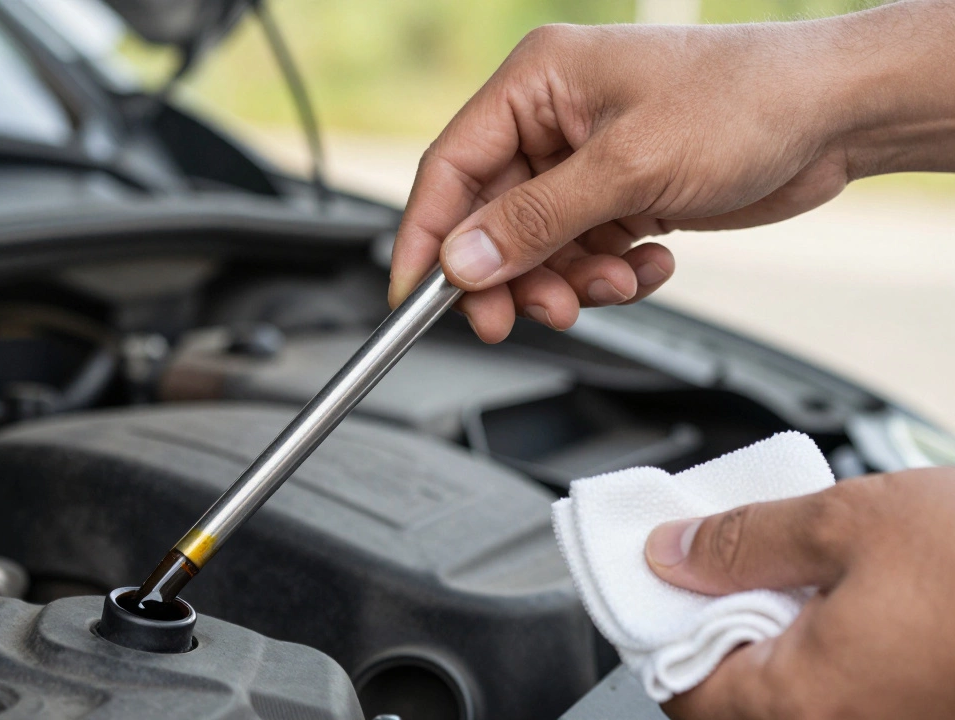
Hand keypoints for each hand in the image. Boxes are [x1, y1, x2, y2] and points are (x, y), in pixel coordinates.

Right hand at [389, 2, 954, 341]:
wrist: (838, 116)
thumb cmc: (746, 101)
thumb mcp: (626, 167)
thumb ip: (535, 221)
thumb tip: (462, 262)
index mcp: (536, 82)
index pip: (450, 168)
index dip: (426, 237)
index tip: (412, 297)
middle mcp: (553, 119)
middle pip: (491, 218)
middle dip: (513, 274)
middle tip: (528, 316)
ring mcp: (588, 159)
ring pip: (539, 247)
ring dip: (569, 281)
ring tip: (612, 284)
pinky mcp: (622, 193)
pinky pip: (585, 253)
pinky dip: (610, 273)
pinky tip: (650, 261)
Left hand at [643, 468, 954, 718]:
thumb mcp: (843, 523)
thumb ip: (742, 542)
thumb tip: (669, 552)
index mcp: (801, 704)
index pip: (682, 691)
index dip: (661, 626)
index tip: (663, 574)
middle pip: (736, 693)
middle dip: (720, 623)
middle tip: (729, 558)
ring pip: (791, 692)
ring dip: (777, 634)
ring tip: (794, 569)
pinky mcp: (922, 713)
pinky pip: (845, 692)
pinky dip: (826, 648)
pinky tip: (842, 593)